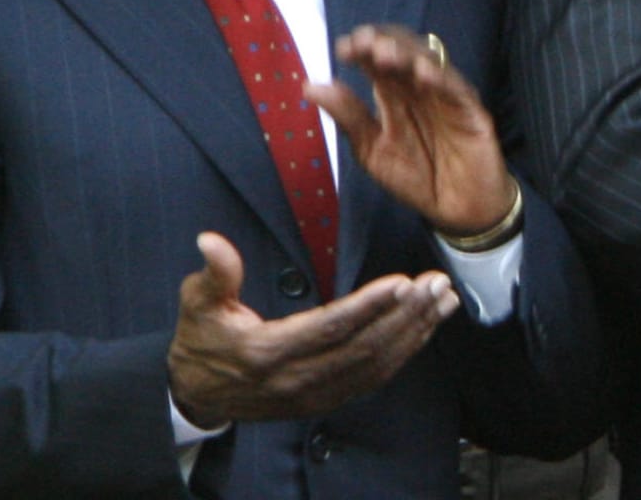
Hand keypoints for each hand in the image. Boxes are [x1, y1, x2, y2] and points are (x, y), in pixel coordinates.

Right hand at [167, 231, 459, 425]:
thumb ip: (214, 274)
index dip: (369, 306)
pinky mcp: (326, 399)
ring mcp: (314, 394)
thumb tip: (211, 241)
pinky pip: (373, 377)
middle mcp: (297, 379)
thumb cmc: (202, 342)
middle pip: (363, 348)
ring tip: (443, 301)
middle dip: (406, 315)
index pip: (330, 328)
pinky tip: (424, 328)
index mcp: (268, 353)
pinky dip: (404, 352)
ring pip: (375, 365)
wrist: (198, 394)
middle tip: (437, 284)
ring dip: (414, 332)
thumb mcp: (198, 305)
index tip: (402, 283)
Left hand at [310, 25, 517, 236]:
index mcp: (395, 93)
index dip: (361, 48)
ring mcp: (446, 95)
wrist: (456, 209)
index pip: (377, 59)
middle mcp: (420, 87)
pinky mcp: (471, 110)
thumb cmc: (417, 176)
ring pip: (429, 62)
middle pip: (403, 51)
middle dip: (382, 42)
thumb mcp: (372, 150)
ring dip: (407, 54)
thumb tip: (311, 86)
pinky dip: (441, 78)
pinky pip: (456, 88)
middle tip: (362, 42)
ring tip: (384, 53)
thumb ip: (348, 118)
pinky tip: (422, 75)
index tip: (342, 49)